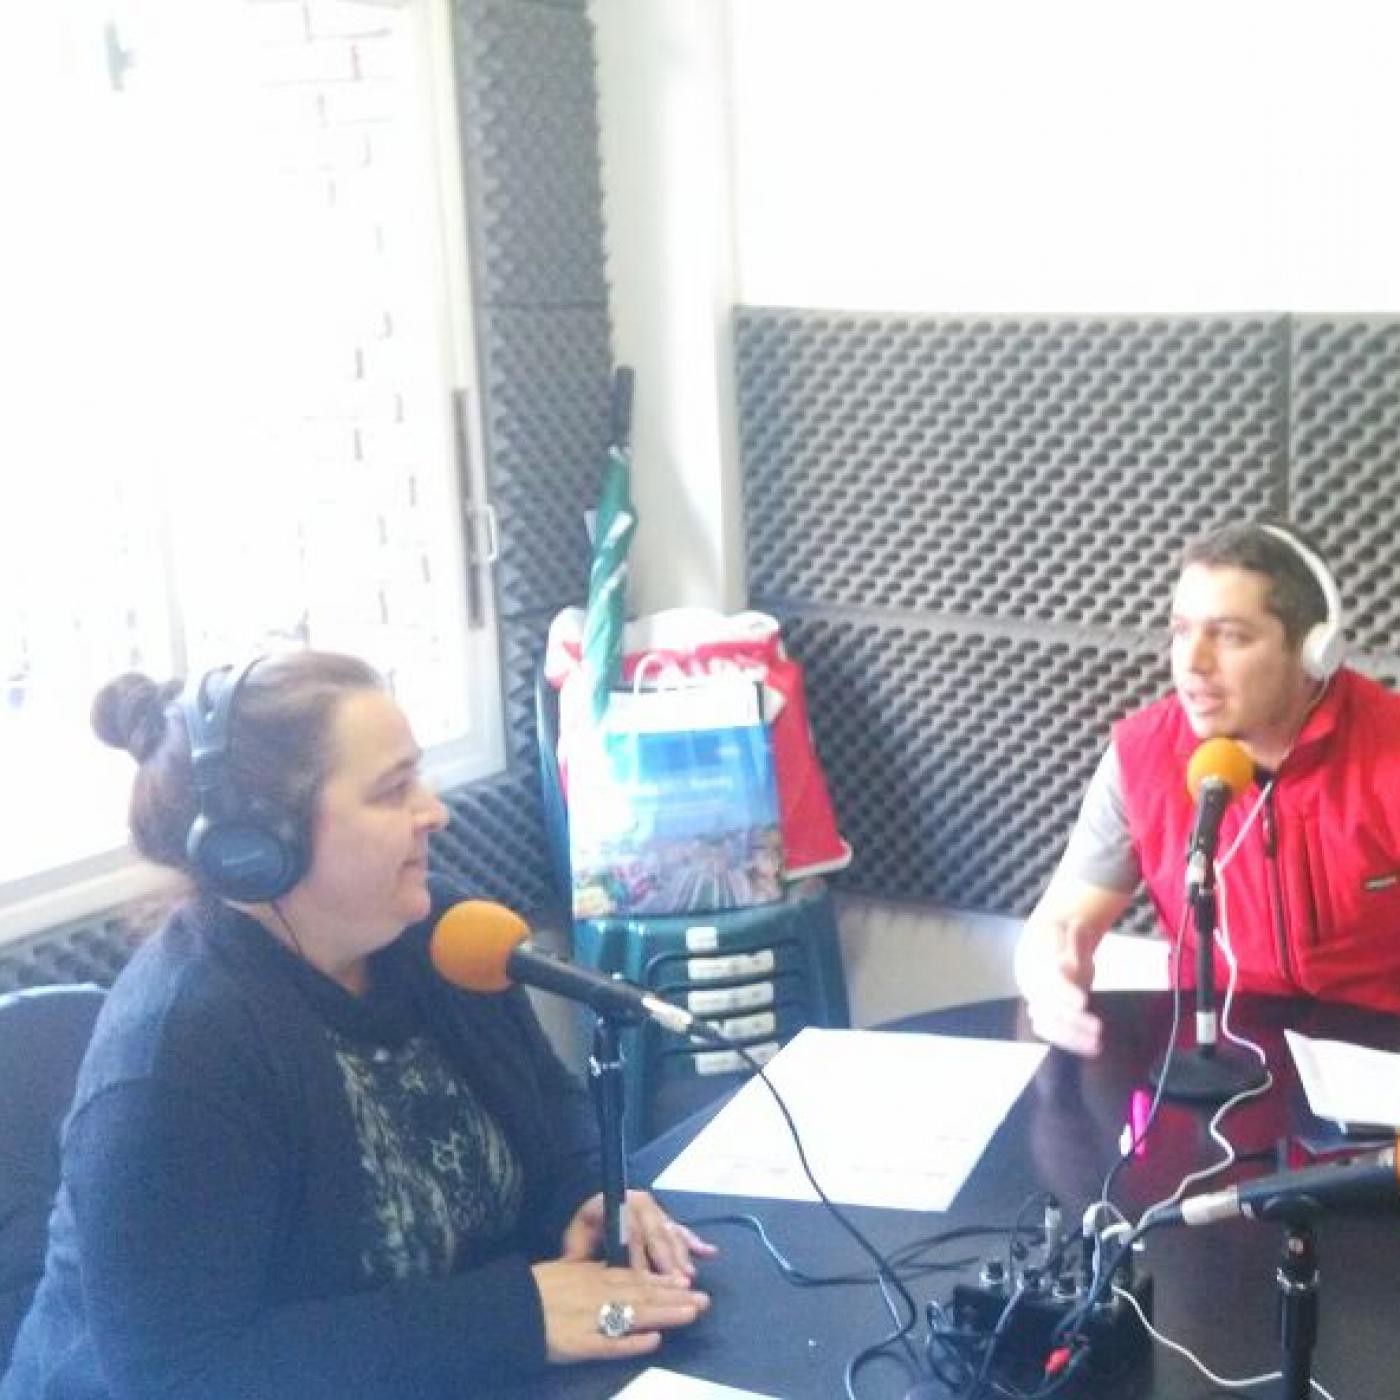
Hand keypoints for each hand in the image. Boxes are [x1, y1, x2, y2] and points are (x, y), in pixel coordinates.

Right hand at [531, 1257, 709, 1363]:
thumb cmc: (535, 1290)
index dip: (663, 1280)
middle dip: (675, 1297)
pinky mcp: (580, 1344)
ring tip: (691, 1313)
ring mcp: (590, 1318)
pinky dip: (632, 1342)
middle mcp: (597, 1293)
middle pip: (643, 1294)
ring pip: (635, 1314)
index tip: (687, 1281)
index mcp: (593, 1275)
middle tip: (704, 1300)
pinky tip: (654, 1341)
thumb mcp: (566, 1271)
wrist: (508, 1308)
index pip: (635, 1277)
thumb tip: (616, 1270)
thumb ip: (592, 1272)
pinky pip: (610, 1344)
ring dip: (665, 1314)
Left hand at [561, 1189, 717, 1280]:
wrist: (589, 1220)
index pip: (626, 1227)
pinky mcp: (663, 1217)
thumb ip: (580, 1256)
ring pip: (669, 1230)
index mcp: (607, 1203)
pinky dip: (694, 1242)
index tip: (644, 1278)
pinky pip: (680, 1229)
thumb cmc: (582, 1239)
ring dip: (681, 1255)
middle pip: (654, 1229)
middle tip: (677, 1281)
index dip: (636, 1253)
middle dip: (666, 1257)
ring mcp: (651, 1208)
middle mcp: (633, 1201)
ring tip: (689, 1276)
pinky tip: (709, 1252)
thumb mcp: (575, 1247)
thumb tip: (595, 1269)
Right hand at [1014, 918, 1102, 1056]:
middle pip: (1051, 1009)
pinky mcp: (1043, 1019)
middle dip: (1074, 1021)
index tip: (1082, 1002)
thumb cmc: (1059, 948)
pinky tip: (1091, 1049)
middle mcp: (1036, 989)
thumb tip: (1078, 926)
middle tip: (1098, 1028)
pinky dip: (1071, 1043)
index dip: (1065, 993)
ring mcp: (1037, 1005)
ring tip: (1096, 1045)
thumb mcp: (1069, 938)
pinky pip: (1053, 1035)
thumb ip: (1075, 939)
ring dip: (1072, 1037)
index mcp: (1041, 967)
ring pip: (1049, 1026)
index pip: (1051, 982)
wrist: (1035, 957)